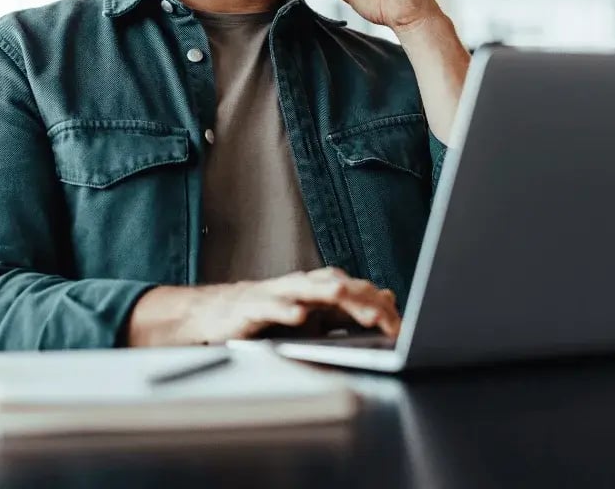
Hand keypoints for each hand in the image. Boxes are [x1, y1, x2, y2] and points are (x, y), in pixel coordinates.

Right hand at [127, 267, 401, 346]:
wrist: (215, 314)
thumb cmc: (266, 315)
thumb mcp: (312, 314)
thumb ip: (347, 308)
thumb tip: (388, 298)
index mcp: (317, 287)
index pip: (356, 290)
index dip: (379, 306)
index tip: (400, 328)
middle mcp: (300, 285)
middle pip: (338, 286)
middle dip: (363, 301)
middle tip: (386, 320)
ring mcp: (276, 294)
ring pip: (308, 289)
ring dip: (330, 295)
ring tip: (349, 302)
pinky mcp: (251, 307)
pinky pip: (270, 307)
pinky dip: (285, 310)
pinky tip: (298, 317)